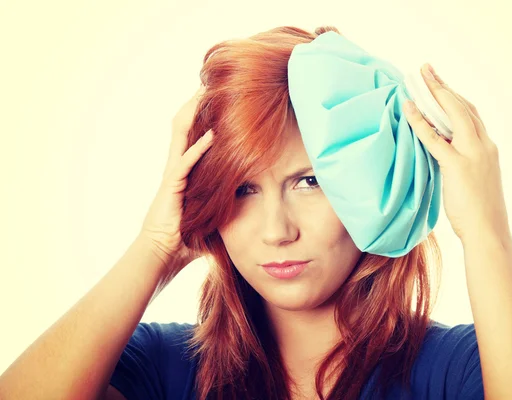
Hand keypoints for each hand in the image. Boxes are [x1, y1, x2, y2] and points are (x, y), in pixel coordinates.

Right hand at [139, 85, 212, 273]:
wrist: (162, 256)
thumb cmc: (185, 240)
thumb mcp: (211, 215)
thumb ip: (225, 205)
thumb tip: (250, 208)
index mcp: (185, 171)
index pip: (193, 135)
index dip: (203, 115)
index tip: (219, 97)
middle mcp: (177, 167)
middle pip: (185, 126)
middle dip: (197, 104)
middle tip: (212, 83)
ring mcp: (172, 175)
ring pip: (181, 135)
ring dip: (194, 114)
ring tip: (206, 93)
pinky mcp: (171, 187)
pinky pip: (185, 163)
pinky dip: (199, 148)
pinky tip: (213, 134)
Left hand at [403, 64, 510, 242]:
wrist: (488, 231)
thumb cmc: (478, 212)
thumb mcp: (473, 180)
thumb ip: (461, 162)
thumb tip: (441, 155)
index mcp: (488, 147)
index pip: (470, 113)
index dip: (454, 95)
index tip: (440, 82)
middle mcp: (483, 144)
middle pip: (462, 105)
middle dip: (443, 85)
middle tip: (426, 69)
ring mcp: (472, 153)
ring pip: (452, 113)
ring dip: (432, 93)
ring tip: (417, 79)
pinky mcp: (457, 165)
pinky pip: (434, 138)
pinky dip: (420, 121)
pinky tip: (408, 108)